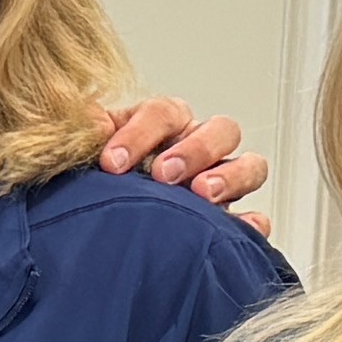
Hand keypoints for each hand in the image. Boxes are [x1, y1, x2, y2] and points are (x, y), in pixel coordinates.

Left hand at [91, 96, 269, 216]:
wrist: (98, 228)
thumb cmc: (99, 183)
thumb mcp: (85, 154)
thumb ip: (86, 133)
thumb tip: (91, 124)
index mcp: (164, 125)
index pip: (163, 112)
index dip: (140, 132)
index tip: (113, 162)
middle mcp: (199, 148)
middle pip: (219, 130)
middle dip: (194, 149)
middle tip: (164, 175)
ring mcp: (222, 184)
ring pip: (249, 165)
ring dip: (231, 176)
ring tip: (204, 194)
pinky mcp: (231, 223)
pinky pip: (256, 220)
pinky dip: (253, 224)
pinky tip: (241, 229)